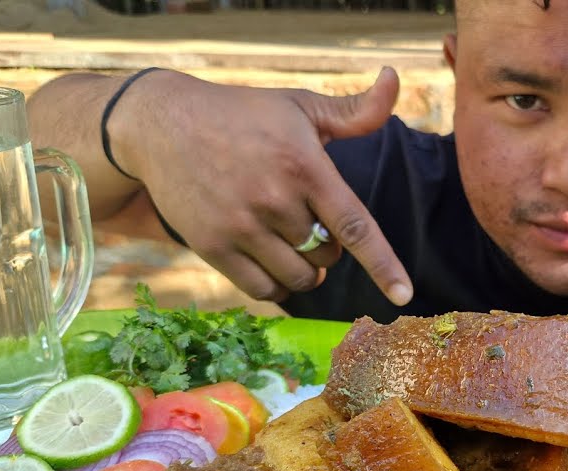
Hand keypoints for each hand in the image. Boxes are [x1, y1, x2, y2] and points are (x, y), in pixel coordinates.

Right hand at [118, 68, 412, 304]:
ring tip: (294, 245)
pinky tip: (272, 263)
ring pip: (298, 278)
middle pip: (327, 256)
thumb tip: (394, 80)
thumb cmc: (243, 115)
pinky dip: (277, 286)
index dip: (383, 265)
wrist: (163, 123)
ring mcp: (241, 226)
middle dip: (328, 248)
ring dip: (306, 271)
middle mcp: (274, 200)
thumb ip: (353, 111)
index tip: (404, 294)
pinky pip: (262, 290)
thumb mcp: (300, 106)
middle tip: (310, 225)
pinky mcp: (212, 246)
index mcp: (304, 166)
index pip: (355, 226)